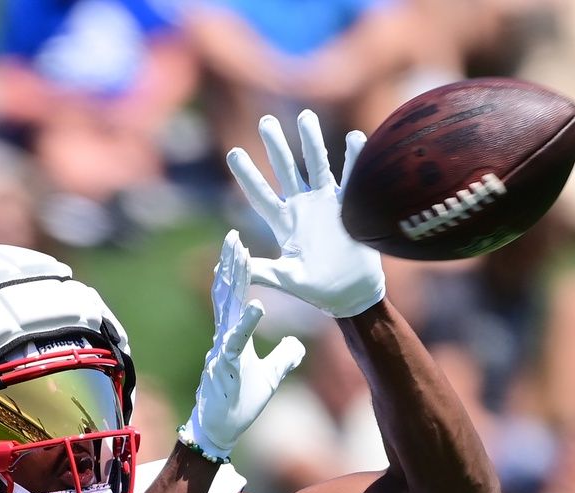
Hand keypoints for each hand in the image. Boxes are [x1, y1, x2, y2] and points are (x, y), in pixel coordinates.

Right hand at [180, 230, 305, 462]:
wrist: (220, 430)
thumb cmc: (239, 403)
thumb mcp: (270, 377)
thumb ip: (283, 358)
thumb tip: (298, 345)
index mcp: (233, 336)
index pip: (235, 296)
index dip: (237, 271)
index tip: (239, 243)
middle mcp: (224, 337)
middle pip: (227, 294)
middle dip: (230, 264)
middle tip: (233, 235)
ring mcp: (222, 350)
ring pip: (227, 309)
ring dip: (234, 281)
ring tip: (241, 256)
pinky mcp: (225, 368)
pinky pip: (236, 341)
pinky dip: (246, 324)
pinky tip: (257, 306)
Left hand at [226, 110, 385, 318]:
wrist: (353, 294)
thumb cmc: (318, 290)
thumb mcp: (285, 279)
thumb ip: (258, 271)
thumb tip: (221, 267)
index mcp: (284, 223)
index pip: (260, 194)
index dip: (247, 175)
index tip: (232, 152)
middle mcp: (303, 207)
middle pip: (286, 170)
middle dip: (276, 146)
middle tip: (265, 121)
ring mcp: (327, 204)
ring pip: (317, 164)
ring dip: (312, 141)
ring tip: (305, 116)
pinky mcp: (351, 207)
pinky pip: (352, 178)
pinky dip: (354, 158)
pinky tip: (354, 137)